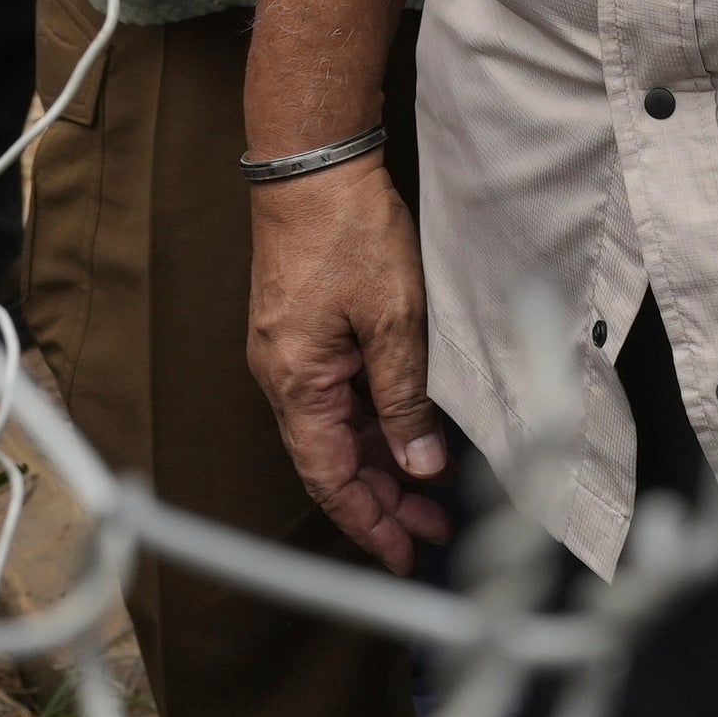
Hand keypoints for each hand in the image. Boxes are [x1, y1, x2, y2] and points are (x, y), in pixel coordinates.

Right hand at [243, 156, 449, 566]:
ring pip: (337, 431)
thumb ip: (405, 399)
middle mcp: (283, 376)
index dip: (368, 523)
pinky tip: (410, 431)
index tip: (404, 553)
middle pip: (332, 461)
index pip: (330, 477)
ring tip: (434, 486)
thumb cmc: (346, 231)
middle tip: (433, 527)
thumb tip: (419, 464)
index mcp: (297, 382)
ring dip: (383, 462)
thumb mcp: (394, 321)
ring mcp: (290, 354)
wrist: (311, 163)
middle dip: (382, 500)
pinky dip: (374, 422)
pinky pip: (337, 397)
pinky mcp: (302, 333)